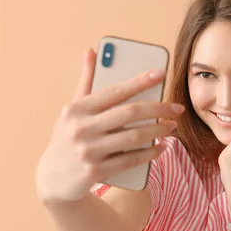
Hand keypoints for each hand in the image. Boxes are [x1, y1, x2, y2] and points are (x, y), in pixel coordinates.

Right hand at [35, 48, 184, 202]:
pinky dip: (149, 153)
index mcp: (77, 109)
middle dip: (158, 109)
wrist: (53, 179)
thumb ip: (85, 81)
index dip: (140, 81)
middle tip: (177, 108)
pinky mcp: (95, 171)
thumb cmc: (68, 137)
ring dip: (158, 131)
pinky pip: (130, 160)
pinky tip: (161, 147)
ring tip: (171, 126)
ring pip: (134, 137)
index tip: (161, 73)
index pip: (115, 90)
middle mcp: (81, 128)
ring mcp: (88, 151)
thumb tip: (91, 51)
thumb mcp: (72, 110)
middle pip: (130, 113)